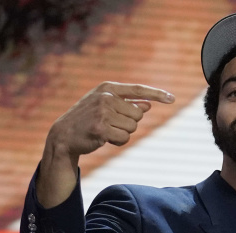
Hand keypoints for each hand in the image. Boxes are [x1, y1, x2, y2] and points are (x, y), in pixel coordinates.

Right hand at [37, 82, 174, 207]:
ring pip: (132, 128)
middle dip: (128, 123)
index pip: (138, 89)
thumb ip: (126, 104)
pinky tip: (104, 138)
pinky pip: (124, 138)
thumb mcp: (106, 106)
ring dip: (122, 133)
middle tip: (110, 124)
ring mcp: (103, 112)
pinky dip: (118, 142)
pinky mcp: (101, 128)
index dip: (157, 94)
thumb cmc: (88, 119)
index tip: (172, 99)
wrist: (63, 134)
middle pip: (138, 115)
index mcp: (107, 88)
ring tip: (105, 130)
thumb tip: (148, 105)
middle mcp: (106, 97)